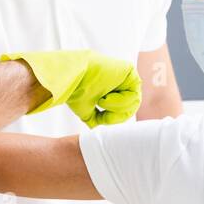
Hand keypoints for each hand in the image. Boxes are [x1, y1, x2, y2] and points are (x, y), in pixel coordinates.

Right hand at [0, 50, 141, 126]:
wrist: (69, 78)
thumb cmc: (75, 93)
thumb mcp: (87, 111)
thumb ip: (97, 119)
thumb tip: (99, 133)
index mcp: (112, 90)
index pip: (123, 110)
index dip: (113, 119)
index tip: (100, 119)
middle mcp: (119, 83)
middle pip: (130, 106)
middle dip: (117, 115)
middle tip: (102, 112)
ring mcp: (124, 76)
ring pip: (134, 100)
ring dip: (117, 106)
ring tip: (102, 101)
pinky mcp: (128, 70)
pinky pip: (134, 90)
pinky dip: (121, 99)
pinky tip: (106, 96)